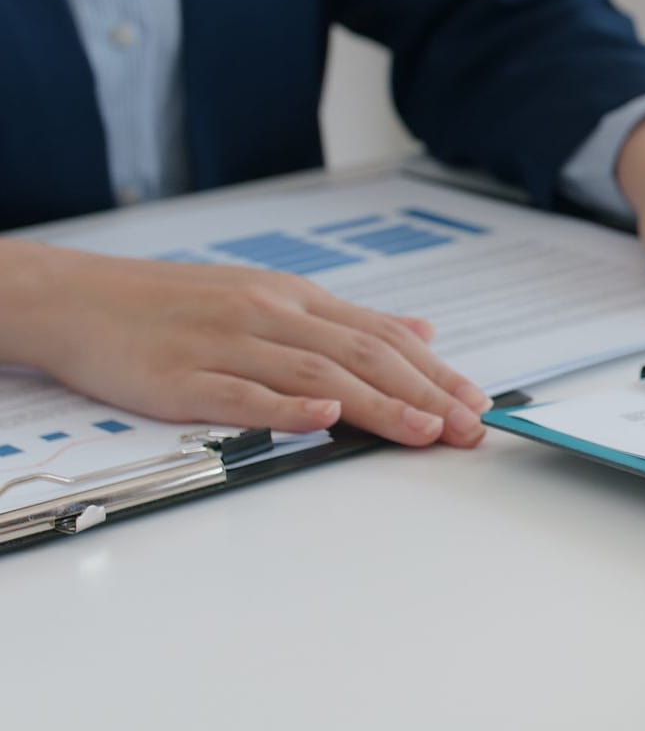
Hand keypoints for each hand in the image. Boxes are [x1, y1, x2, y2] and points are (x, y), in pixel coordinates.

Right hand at [0, 242, 488, 446]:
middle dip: (423, 393)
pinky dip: (285, 407)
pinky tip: (324, 420)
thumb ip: (349, 321)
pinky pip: (241, 394)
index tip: (477, 403)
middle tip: (467, 427)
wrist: (82, 299)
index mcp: (297, 300)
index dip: (435, 372)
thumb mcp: (274, 299)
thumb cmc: (182, 305)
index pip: (382, 337)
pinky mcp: (183, 378)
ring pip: (316, 374)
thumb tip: (422, 330)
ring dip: (377, 405)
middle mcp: (272, 316)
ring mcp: (228, 345)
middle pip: (361, 356)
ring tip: (423, 431)